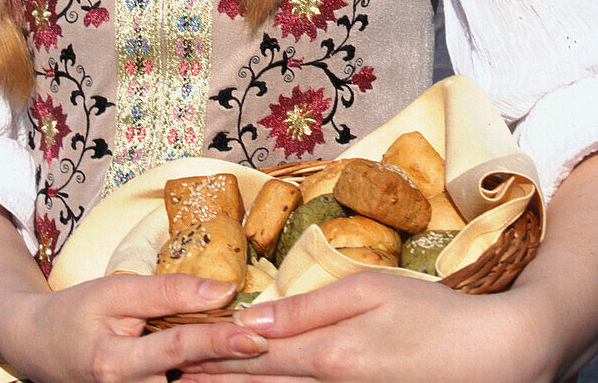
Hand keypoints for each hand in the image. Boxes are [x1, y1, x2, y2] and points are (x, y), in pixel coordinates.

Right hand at [0, 273, 267, 382]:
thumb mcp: (116, 291)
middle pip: (191, 380)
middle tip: (272, 348)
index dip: (219, 341)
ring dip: (223, 376)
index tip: (257, 335)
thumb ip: (168, 291)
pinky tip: (232, 368)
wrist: (36, 345)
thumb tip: (222, 290)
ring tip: (258, 357)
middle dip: (231, 368)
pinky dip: (204, 378)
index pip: (179, 349)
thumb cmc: (76, 312)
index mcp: (116, 365)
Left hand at [179, 272, 556, 382]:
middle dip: (215, 381)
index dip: (215, 353)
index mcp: (328, 352)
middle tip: (174, 377)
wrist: (490, 355)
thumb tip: (252, 320)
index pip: (256, 355)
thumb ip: (308, 308)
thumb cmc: (431, 313)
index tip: (179, 351)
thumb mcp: (369, 291)